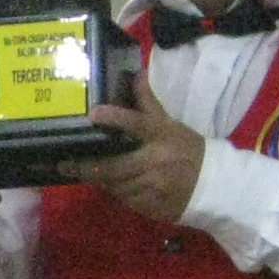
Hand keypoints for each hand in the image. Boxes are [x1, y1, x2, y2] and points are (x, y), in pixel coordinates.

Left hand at [75, 80, 204, 223]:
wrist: (214, 185)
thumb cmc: (188, 150)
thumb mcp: (171, 125)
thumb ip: (149, 104)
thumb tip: (136, 73)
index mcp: (162, 136)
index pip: (137, 124)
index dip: (116, 118)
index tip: (93, 113)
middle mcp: (157, 161)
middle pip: (115, 166)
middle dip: (86, 167)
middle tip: (64, 164)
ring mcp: (154, 186)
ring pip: (116, 185)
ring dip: (99, 180)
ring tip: (82, 173)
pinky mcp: (153, 205)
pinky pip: (125, 199)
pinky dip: (115, 192)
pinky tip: (109, 186)